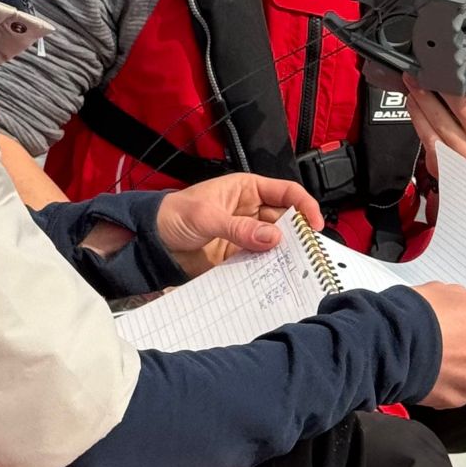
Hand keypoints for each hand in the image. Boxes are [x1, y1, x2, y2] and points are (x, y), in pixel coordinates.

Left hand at [155, 174, 322, 276]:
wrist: (151, 242)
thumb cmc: (174, 215)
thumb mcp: (207, 216)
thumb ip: (239, 228)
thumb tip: (273, 238)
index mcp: (248, 190)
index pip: (286, 192)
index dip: (304, 206)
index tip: (314, 225)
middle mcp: (252, 211)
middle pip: (286, 221)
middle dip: (297, 235)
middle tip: (306, 252)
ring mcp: (247, 235)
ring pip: (276, 243)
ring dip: (284, 254)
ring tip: (293, 267)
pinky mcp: (239, 256)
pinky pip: (260, 262)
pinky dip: (268, 269)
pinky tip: (274, 276)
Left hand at [404, 69, 465, 176]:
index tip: (458, 69)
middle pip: (463, 107)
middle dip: (441, 86)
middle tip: (426, 72)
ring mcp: (464, 152)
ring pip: (440, 121)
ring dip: (423, 99)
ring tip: (414, 84)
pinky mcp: (444, 161)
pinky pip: (427, 134)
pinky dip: (417, 115)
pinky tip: (413, 102)